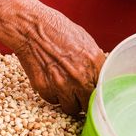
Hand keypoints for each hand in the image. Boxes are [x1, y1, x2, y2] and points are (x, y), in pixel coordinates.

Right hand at [0, 0, 105, 114]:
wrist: (31, 27)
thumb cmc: (57, 29)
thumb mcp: (84, 40)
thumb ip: (94, 61)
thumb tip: (100, 75)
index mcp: (94, 62)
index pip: (104, 91)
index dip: (98, 93)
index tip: (95, 95)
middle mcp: (80, 77)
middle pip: (89, 104)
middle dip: (85, 100)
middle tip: (80, 94)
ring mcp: (62, 85)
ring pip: (71, 108)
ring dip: (69, 101)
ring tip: (64, 88)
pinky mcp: (44, 88)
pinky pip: (53, 101)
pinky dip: (52, 95)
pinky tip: (50, 81)